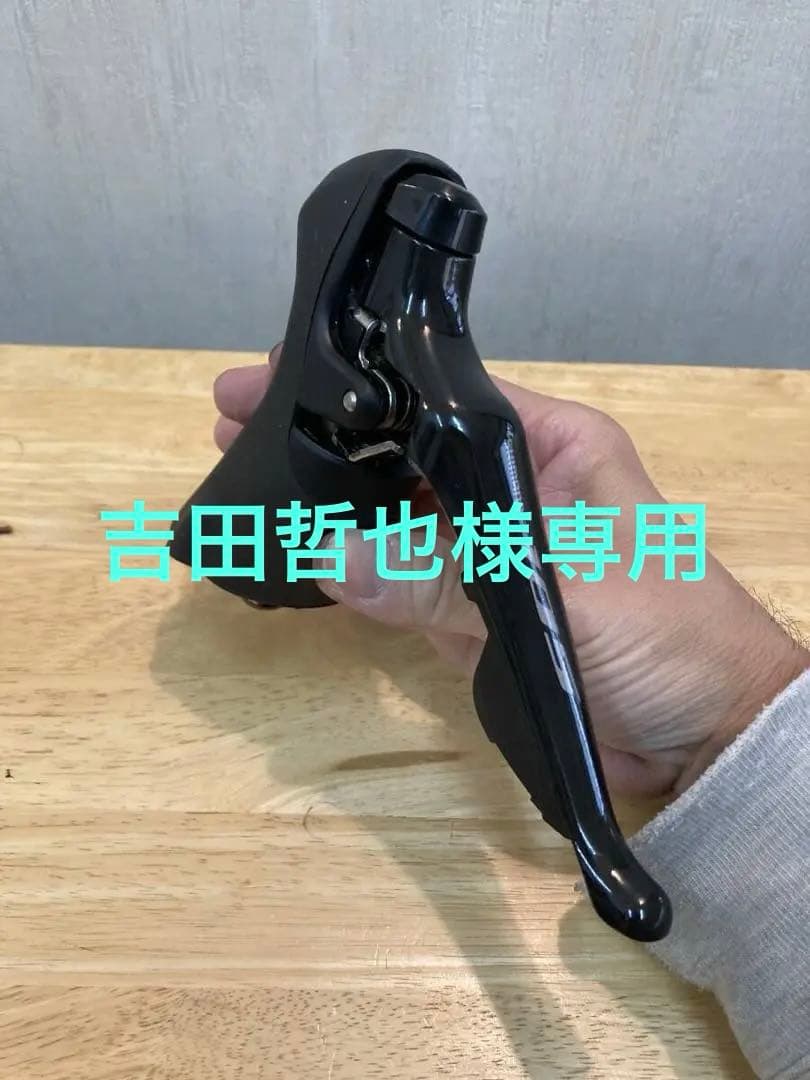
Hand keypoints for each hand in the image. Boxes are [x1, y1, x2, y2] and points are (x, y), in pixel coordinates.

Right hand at [214, 349, 808, 798]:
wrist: (701, 739)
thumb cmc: (667, 637)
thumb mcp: (561, 592)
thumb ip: (447, 575)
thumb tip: (331, 551)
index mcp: (547, 448)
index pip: (442, 399)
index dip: (363, 387)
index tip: (280, 376)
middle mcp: (509, 489)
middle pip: (403, 451)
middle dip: (327, 435)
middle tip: (234, 417)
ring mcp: (484, 552)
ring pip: (393, 516)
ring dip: (326, 500)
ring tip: (246, 477)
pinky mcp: (468, 611)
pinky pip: (398, 582)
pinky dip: (350, 571)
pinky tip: (295, 551)